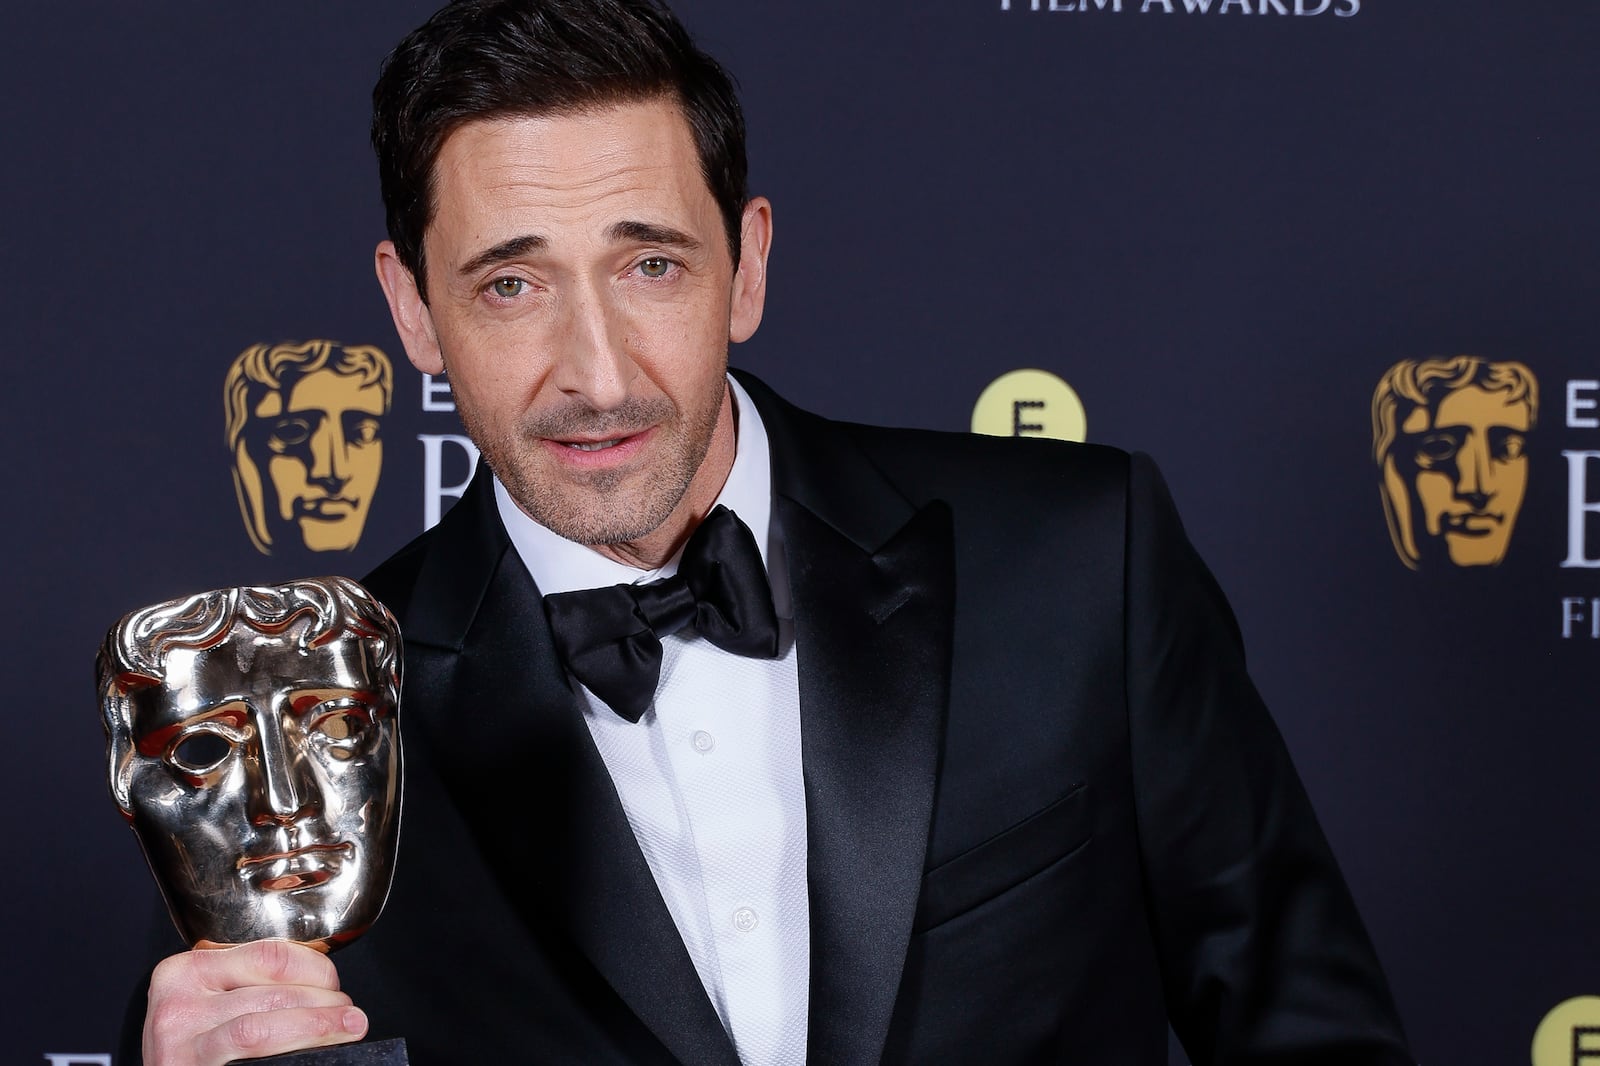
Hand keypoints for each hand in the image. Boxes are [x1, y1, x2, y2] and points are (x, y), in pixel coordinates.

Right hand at [143, 940, 367, 1065]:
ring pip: (261, 1028)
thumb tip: (323, 985)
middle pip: (272, 993)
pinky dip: (292, 1050)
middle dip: (323, 1002)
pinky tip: (314, 1053)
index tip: (334, 984)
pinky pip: (252, 1053)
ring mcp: (180, 1045)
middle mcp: (178, 1005)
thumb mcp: (212, 1001)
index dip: (315, 969)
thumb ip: (251, 984)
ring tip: (347, 1028)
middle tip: (349, 1014)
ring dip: (317, 1027)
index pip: (268, 956)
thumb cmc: (199, 1043)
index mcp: (187, 971)